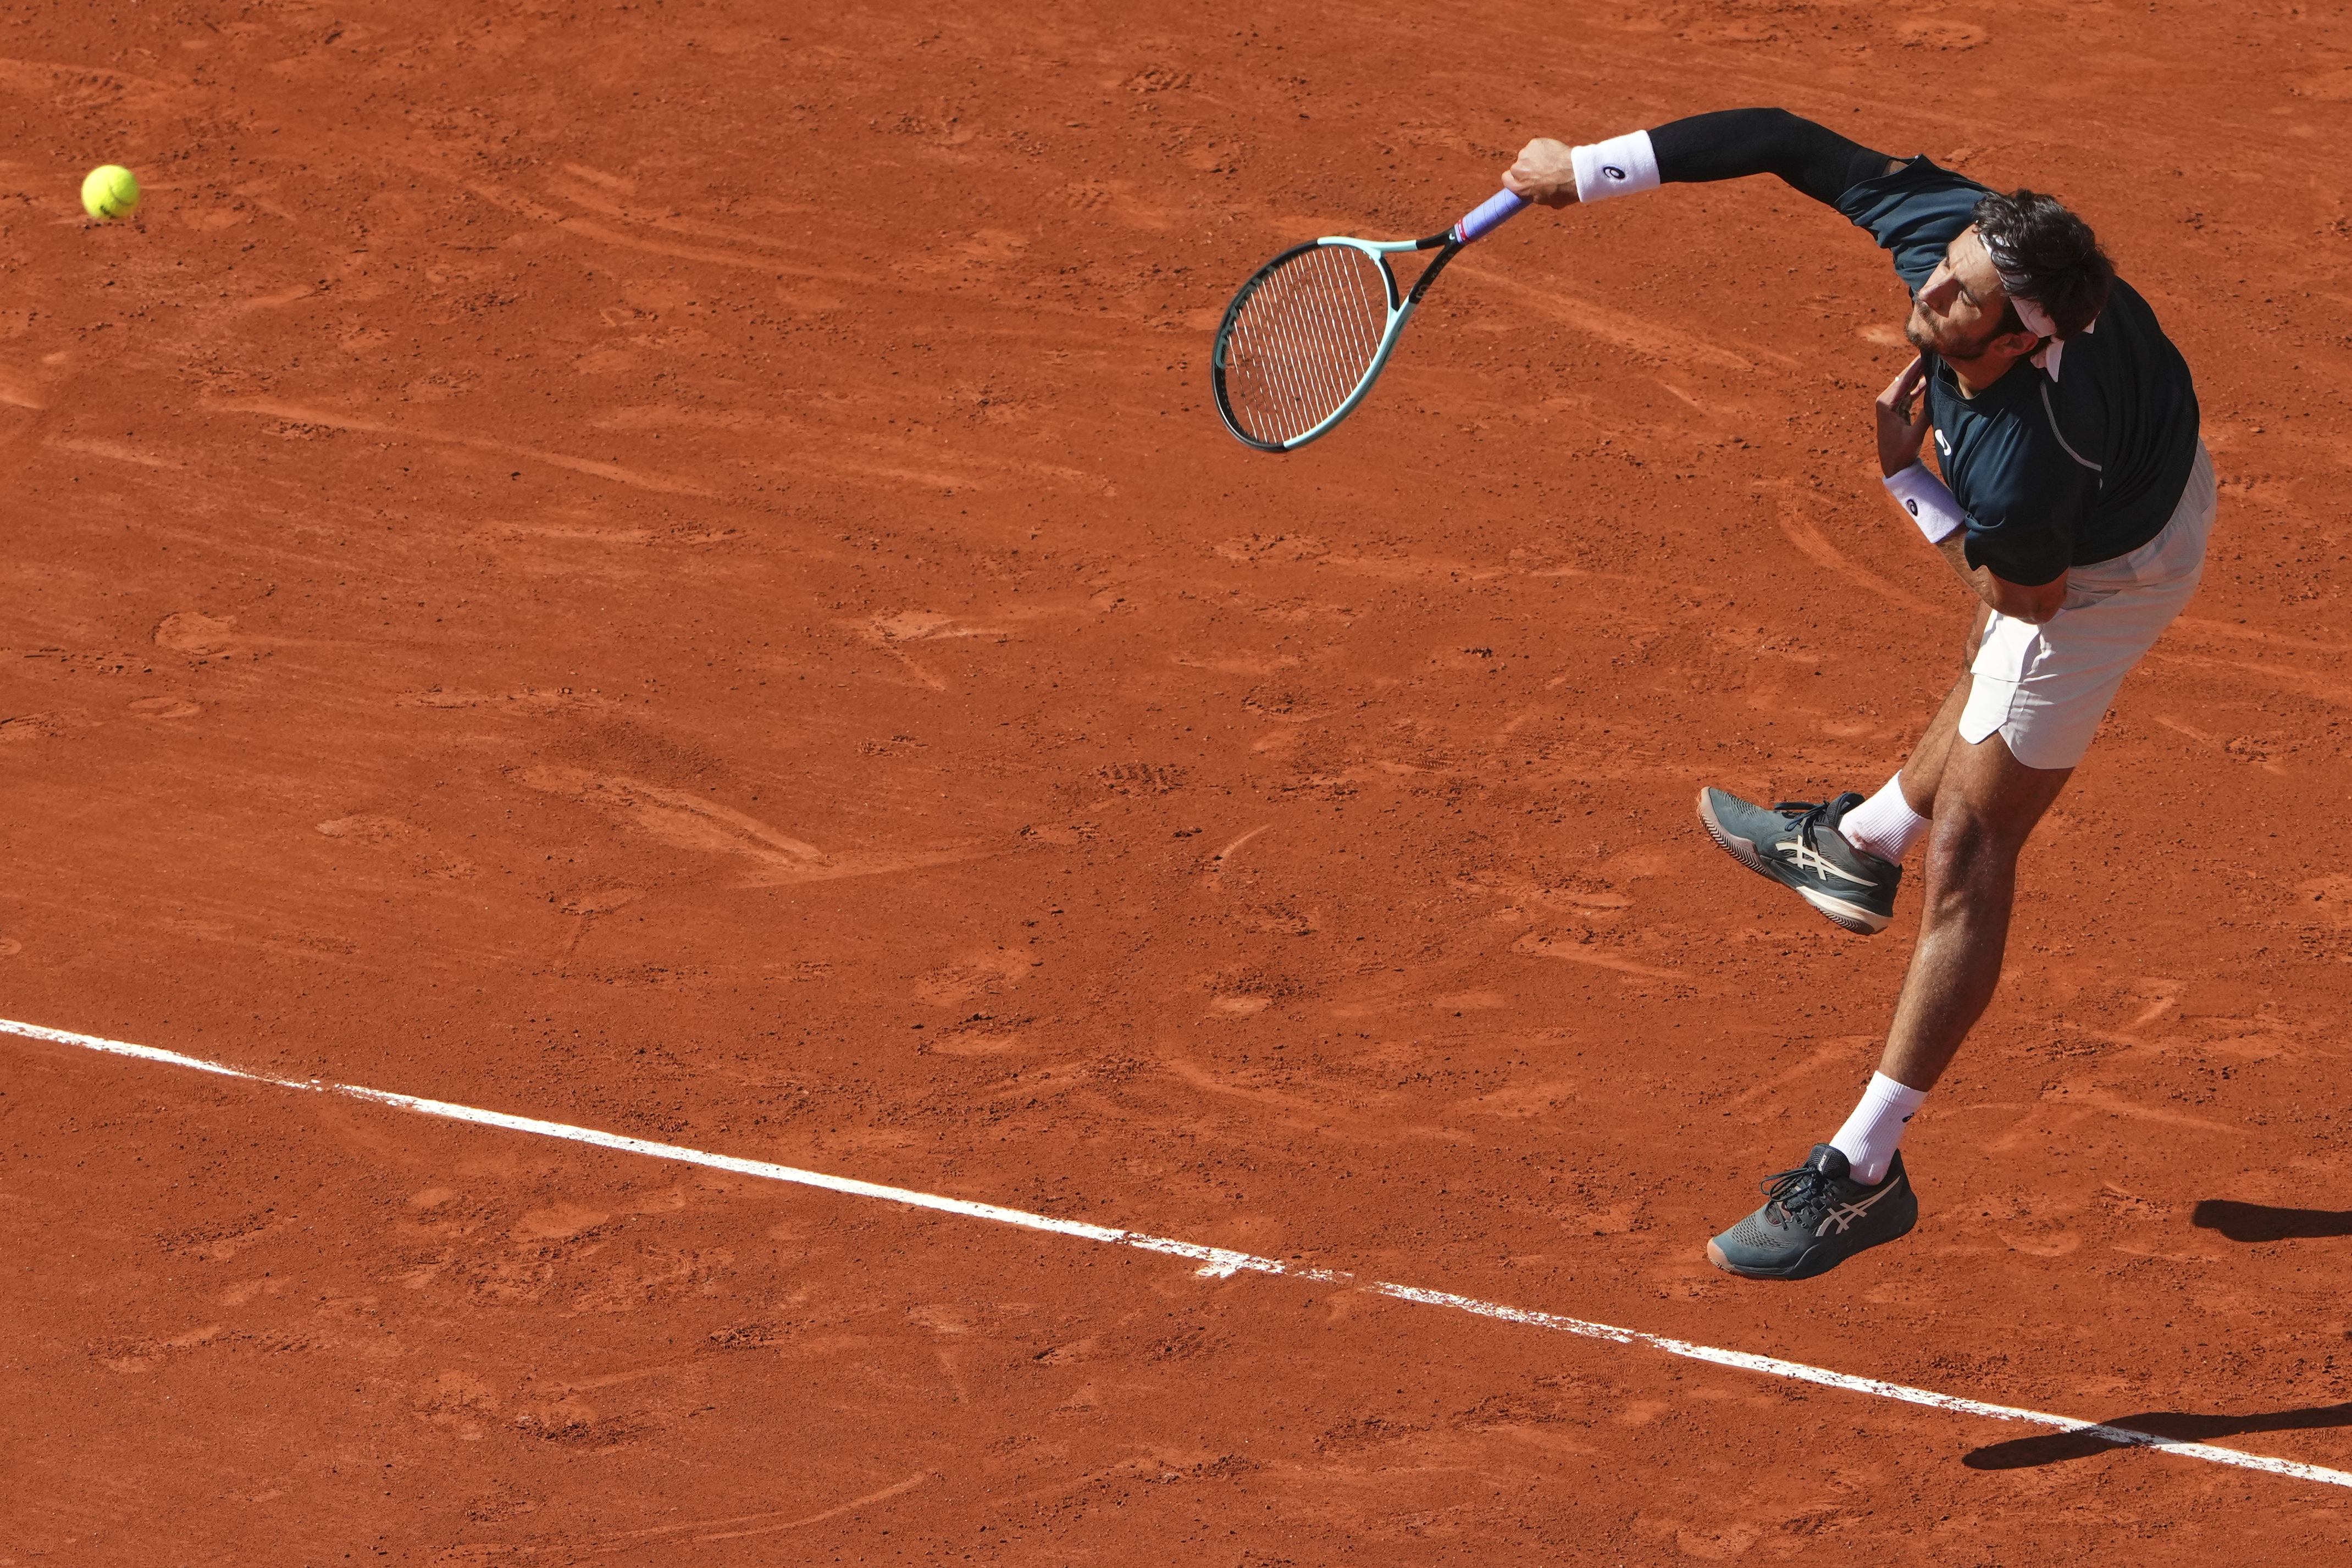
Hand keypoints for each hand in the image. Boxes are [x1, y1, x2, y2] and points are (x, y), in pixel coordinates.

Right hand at [1502, 138, 1579, 206]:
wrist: (1575, 173)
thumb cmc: (1564, 191)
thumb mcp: (1547, 201)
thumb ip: (1536, 194)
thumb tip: (1538, 193)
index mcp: (1518, 187)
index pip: (1507, 179)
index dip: (1515, 179)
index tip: (1523, 179)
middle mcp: (1518, 170)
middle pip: (1517, 167)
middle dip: (1526, 168)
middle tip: (1541, 170)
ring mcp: (1525, 155)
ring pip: (1527, 155)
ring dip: (1535, 158)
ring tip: (1551, 162)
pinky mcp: (1534, 143)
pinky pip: (1536, 146)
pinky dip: (1543, 148)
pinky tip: (1554, 153)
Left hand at [1874, 355, 1931, 476]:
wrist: (1894, 466)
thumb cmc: (1901, 453)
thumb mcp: (1915, 435)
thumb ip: (1925, 416)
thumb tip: (1938, 397)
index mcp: (1886, 404)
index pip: (1904, 380)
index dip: (1916, 365)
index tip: (1925, 351)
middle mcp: (1886, 401)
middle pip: (1905, 378)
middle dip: (1918, 365)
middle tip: (1932, 349)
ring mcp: (1891, 404)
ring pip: (1908, 384)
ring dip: (1920, 374)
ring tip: (1934, 359)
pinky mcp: (1897, 409)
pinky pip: (1910, 393)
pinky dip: (1920, 386)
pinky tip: (1931, 378)